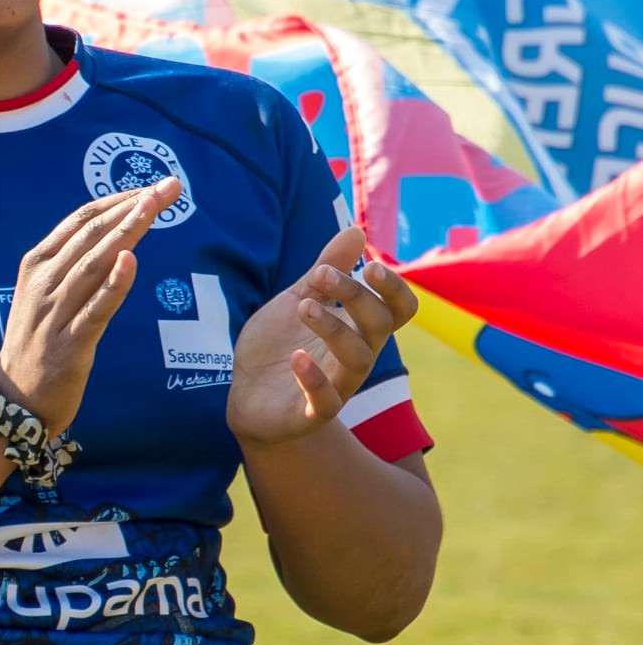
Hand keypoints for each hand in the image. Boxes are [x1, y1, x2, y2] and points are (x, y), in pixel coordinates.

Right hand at [0, 177, 181, 435]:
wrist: (13, 399)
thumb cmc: (38, 342)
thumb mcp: (45, 295)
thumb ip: (73, 266)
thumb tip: (116, 236)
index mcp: (37, 264)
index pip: (82, 220)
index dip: (119, 199)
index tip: (152, 186)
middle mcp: (43, 283)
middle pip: (93, 234)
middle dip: (133, 206)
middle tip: (169, 186)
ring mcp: (54, 313)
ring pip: (94, 264)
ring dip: (127, 231)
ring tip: (153, 206)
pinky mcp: (69, 344)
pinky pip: (95, 310)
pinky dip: (114, 284)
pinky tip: (131, 260)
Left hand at [226, 225, 418, 449]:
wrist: (246, 394)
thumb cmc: (280, 344)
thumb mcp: (299, 299)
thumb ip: (326, 270)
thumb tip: (356, 231)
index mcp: (357, 329)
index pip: (398, 310)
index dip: (394, 288)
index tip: (368, 265)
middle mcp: (354, 357)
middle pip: (378, 326)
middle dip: (355, 295)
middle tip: (321, 274)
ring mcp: (336, 386)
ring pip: (357, 359)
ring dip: (334, 327)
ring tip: (303, 306)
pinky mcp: (310, 413)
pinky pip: (326, 402)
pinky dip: (314, 379)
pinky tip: (297, 356)